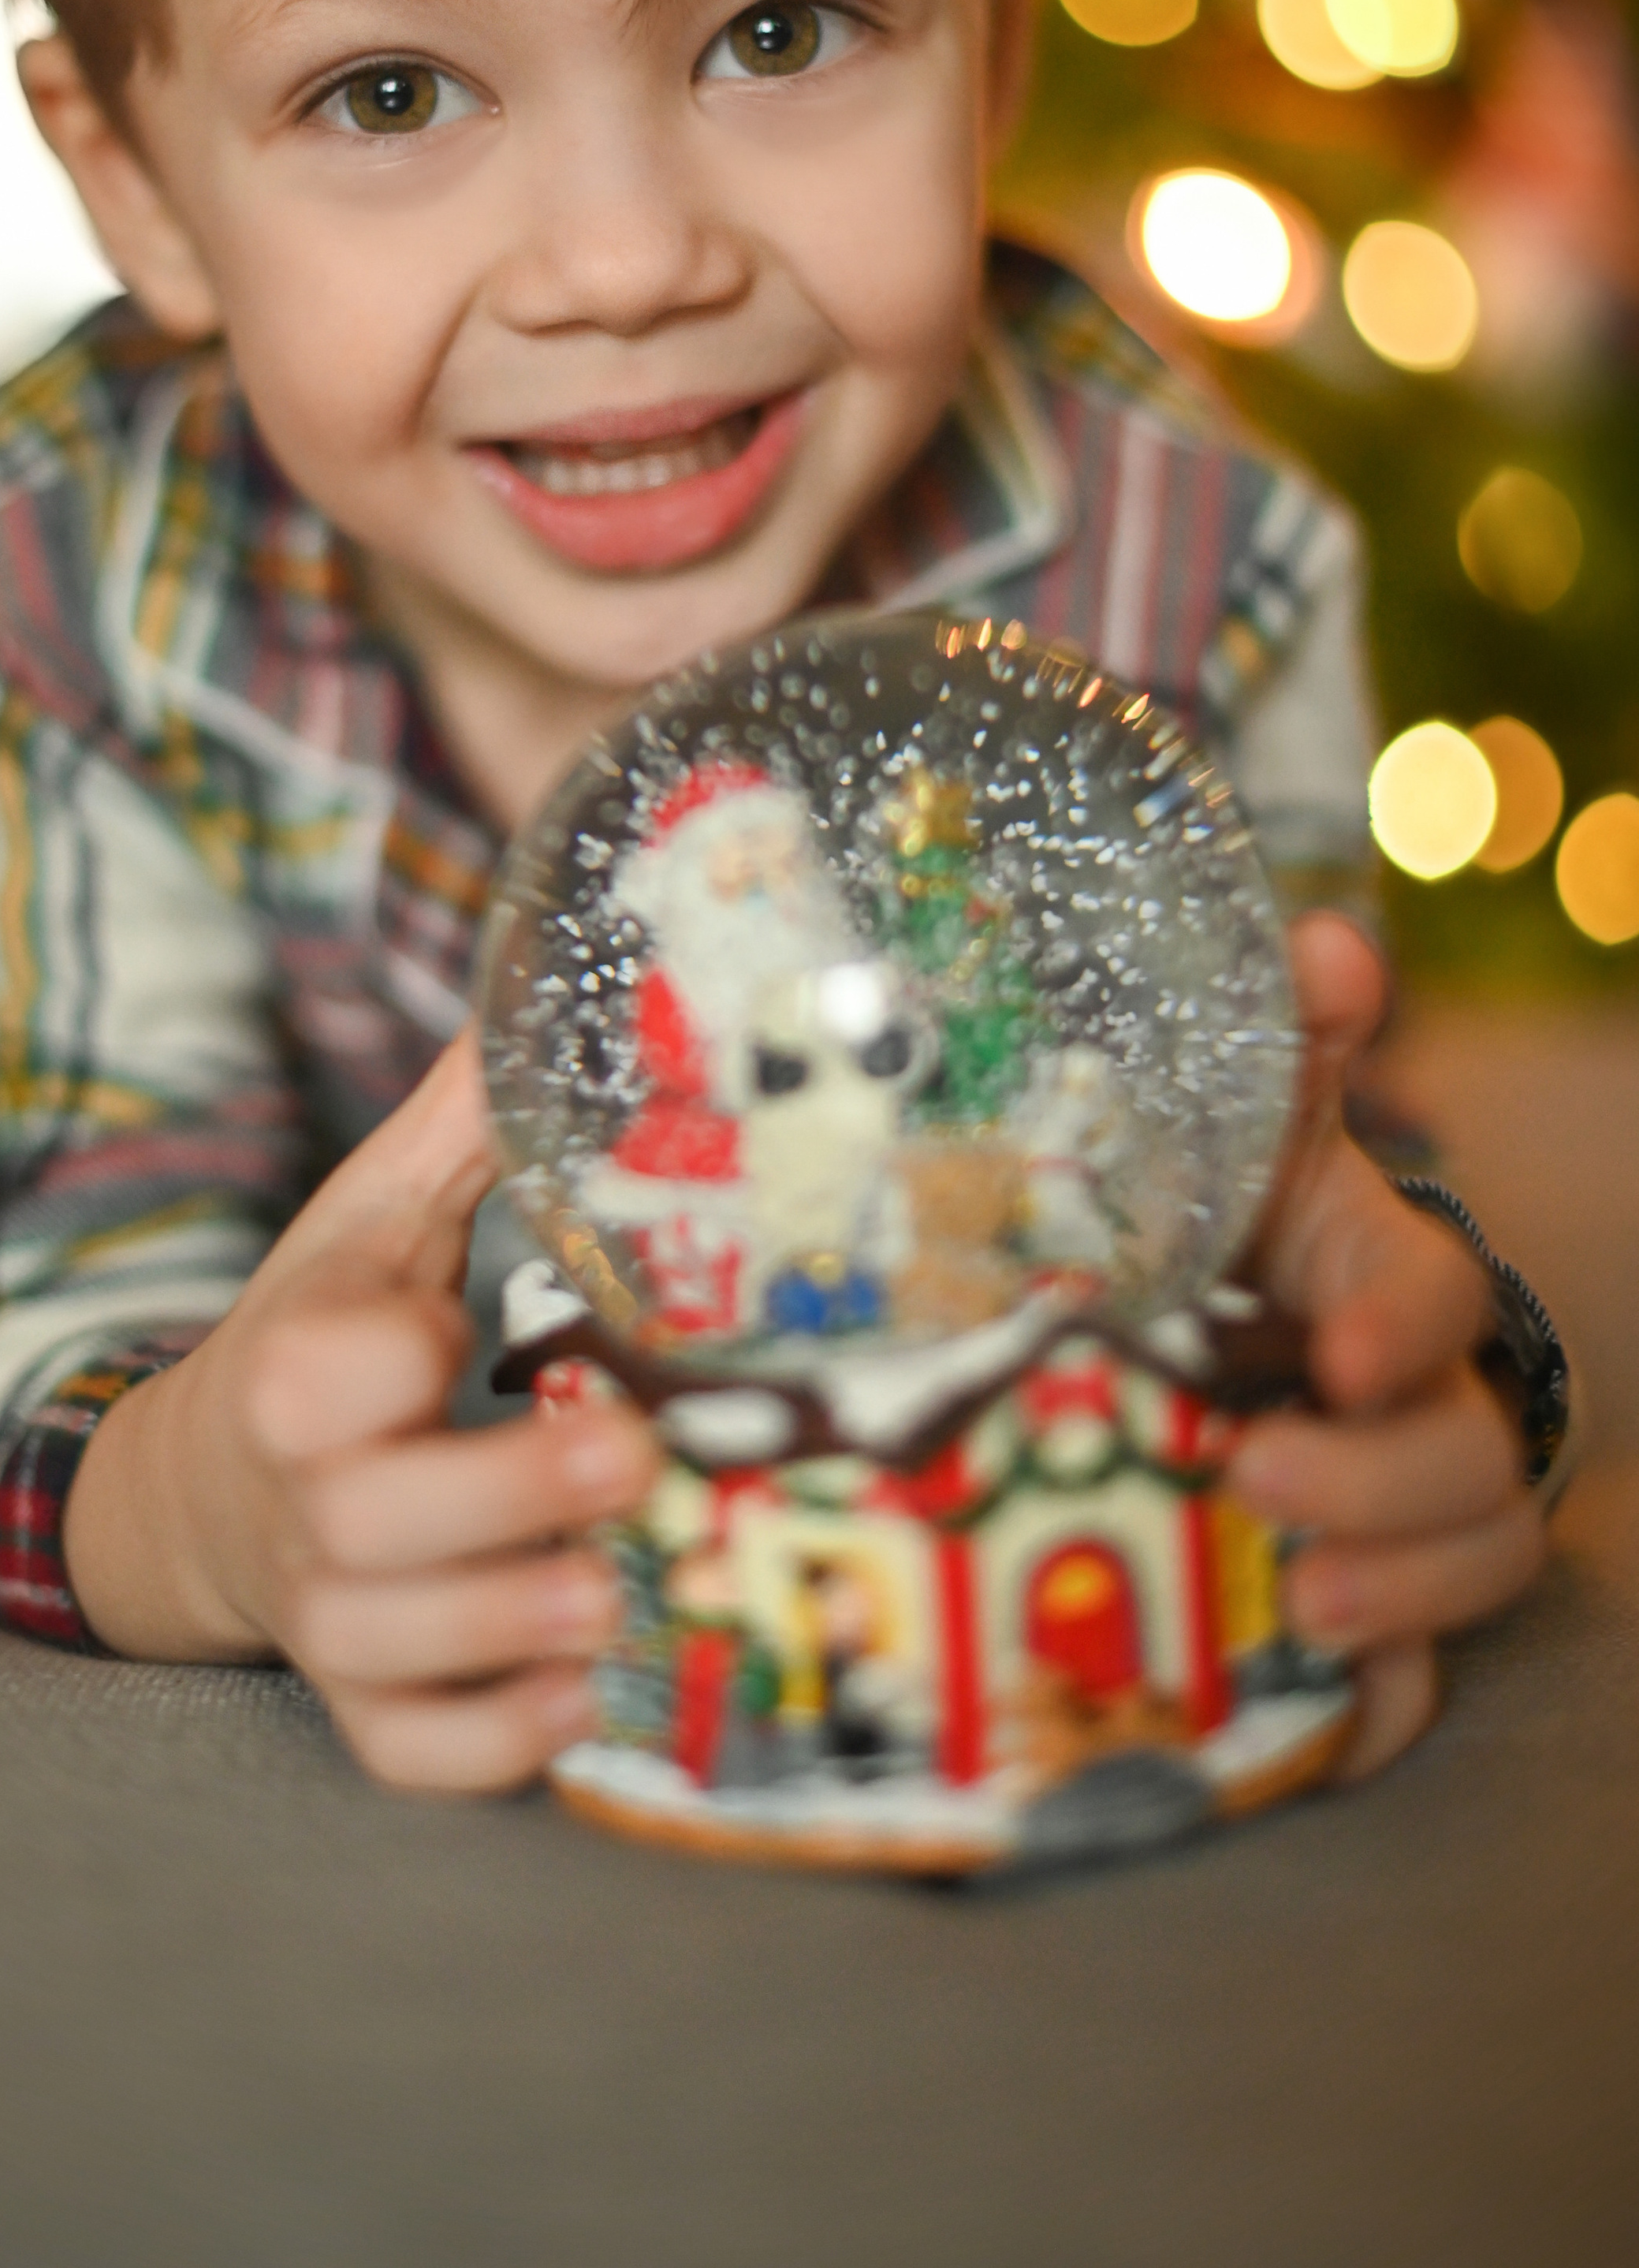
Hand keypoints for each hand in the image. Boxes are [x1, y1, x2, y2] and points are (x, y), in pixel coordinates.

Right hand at [62, 1031, 657, 1789]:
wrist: (210, 1489)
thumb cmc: (325, 1333)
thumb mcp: (368, 1221)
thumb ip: (461, 1125)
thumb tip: (564, 987)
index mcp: (295, 1369)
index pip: (306, 1377)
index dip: (372, 1363)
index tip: (445, 1331)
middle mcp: (299, 1502)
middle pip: (366, 1526)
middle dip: (500, 1500)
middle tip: (630, 1459)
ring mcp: (325, 1616)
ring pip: (389, 1652)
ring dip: (507, 1629)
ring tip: (611, 1593)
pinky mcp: (360, 1700)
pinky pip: (408, 1754)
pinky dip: (489, 1747)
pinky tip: (575, 1696)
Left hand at [1230, 912, 1544, 1777]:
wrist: (1175, 1332)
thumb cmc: (1213, 1212)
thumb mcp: (1233, 1126)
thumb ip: (1274, 1040)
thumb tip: (1324, 945)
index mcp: (1372, 1272)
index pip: (1433, 1295)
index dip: (1403, 1326)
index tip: (1338, 1358)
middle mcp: (1410, 1394)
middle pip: (1465, 1449)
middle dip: (1385, 1477)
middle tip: (1261, 1484)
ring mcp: (1399, 1508)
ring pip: (1474, 1559)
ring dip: (1401, 1589)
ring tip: (1298, 1603)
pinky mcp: (1365, 1607)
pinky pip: (1408, 1676)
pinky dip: (1375, 1696)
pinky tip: (1320, 1705)